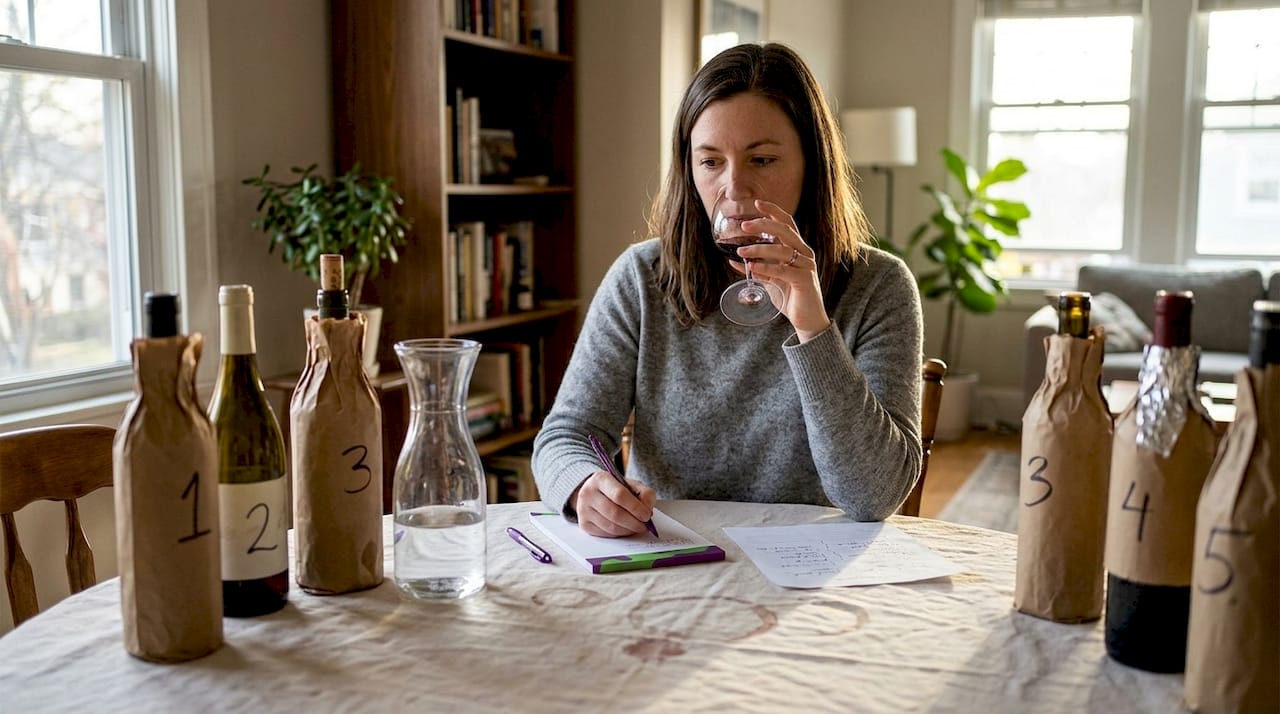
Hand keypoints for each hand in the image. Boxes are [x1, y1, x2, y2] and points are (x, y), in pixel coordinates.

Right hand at [571, 471, 656, 536]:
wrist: (594, 493)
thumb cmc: (616, 489)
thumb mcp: (631, 484)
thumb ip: (644, 493)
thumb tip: (647, 511)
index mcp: (600, 479)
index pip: (619, 495)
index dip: (635, 507)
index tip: (646, 515)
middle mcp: (588, 493)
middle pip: (615, 513)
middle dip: (633, 522)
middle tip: (644, 525)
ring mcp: (583, 510)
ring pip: (610, 526)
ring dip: (628, 530)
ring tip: (636, 527)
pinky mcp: (584, 524)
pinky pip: (606, 534)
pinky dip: (619, 534)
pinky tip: (625, 529)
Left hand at [732, 199, 829, 340]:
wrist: (807, 319)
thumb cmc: (790, 297)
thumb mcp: (769, 280)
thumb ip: (755, 269)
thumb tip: (733, 261)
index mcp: (797, 249)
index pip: (787, 224)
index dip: (773, 212)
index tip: (757, 203)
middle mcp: (804, 253)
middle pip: (785, 230)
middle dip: (764, 224)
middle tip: (744, 226)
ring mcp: (806, 265)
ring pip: (782, 249)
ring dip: (759, 249)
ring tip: (741, 252)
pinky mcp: (804, 280)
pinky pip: (783, 270)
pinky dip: (766, 267)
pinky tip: (751, 267)